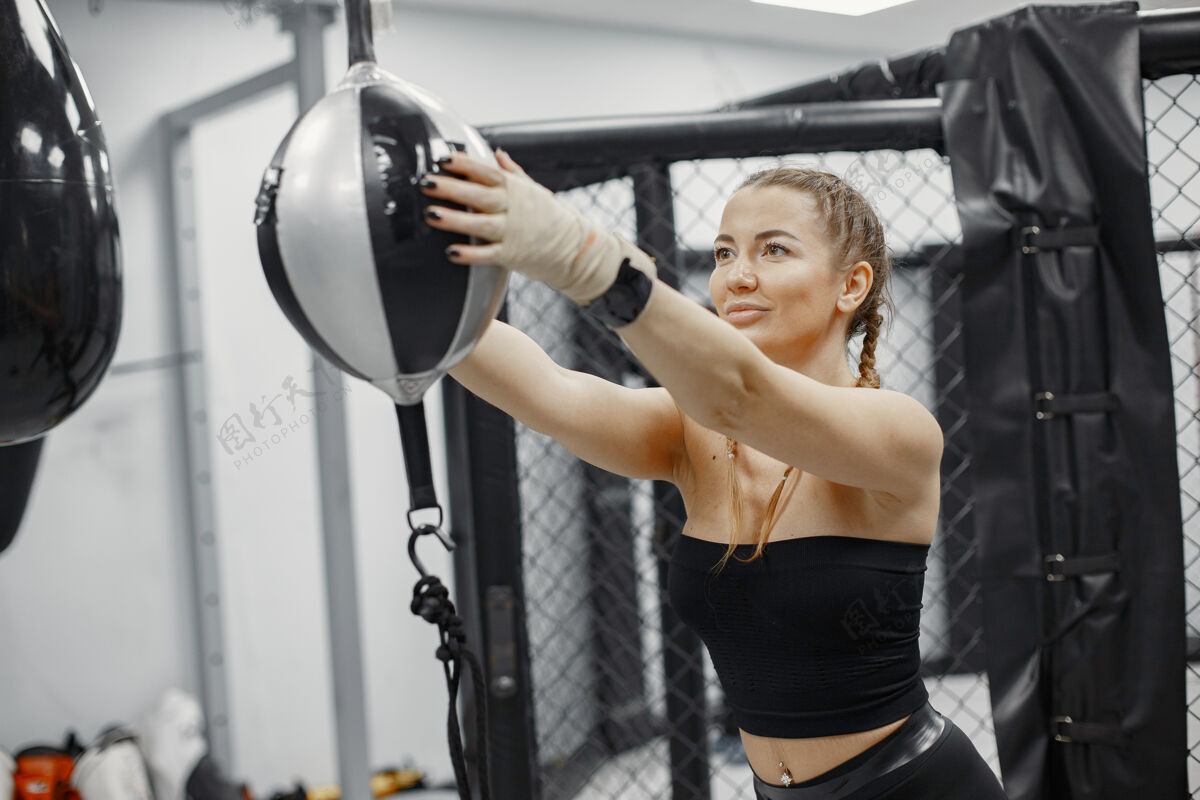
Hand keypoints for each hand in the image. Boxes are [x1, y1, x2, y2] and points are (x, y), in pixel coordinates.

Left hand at [420, 150, 653, 303]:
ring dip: (454, 220)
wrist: (573, 248)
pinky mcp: (511, 255)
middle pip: (478, 196)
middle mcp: (511, 208)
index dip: (464, 164)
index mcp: (513, 189)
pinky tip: (451, 252)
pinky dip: (470, 254)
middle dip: (451, 188)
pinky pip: (487, 255)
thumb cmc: (547, 216)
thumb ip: (512, 172)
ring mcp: (511, 232)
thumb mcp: (532, 189)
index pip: (486, 172)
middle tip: (426, 183)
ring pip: (479, 224)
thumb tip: (495, 152)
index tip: (443, 158)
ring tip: (430, 214)